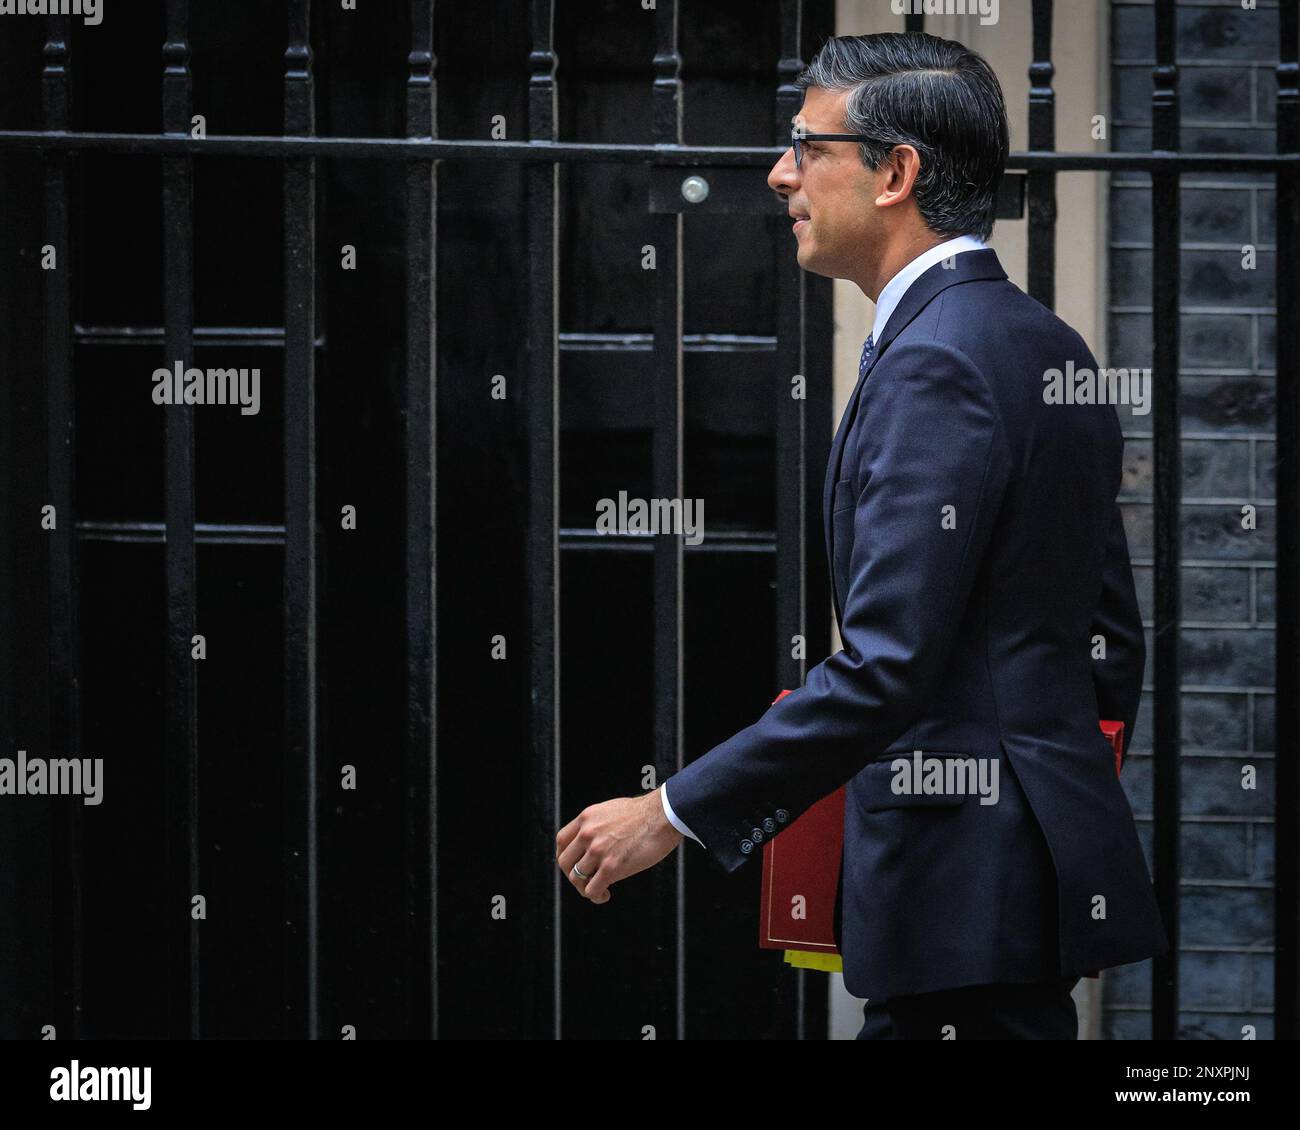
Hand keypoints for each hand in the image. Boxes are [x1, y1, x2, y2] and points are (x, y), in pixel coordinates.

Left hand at [556, 787, 683, 903]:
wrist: (663, 815)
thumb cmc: (644, 814)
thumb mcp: (610, 811)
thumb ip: (597, 825)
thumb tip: (593, 842)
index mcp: (586, 818)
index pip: (562, 841)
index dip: (565, 856)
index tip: (575, 864)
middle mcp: (587, 833)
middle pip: (565, 862)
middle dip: (573, 875)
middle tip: (587, 880)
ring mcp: (598, 850)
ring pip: (576, 879)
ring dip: (585, 889)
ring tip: (598, 891)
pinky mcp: (612, 867)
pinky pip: (592, 889)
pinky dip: (596, 896)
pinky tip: (606, 895)